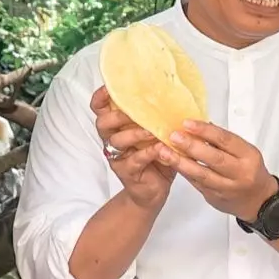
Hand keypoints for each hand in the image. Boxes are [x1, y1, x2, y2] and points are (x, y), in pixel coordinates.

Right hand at [91, 86, 173, 210]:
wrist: (155, 190)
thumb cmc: (157, 157)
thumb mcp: (159, 132)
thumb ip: (160, 116)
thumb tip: (177, 94)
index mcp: (118, 126)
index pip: (101, 108)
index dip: (101, 97)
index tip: (110, 88)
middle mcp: (113, 139)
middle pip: (103, 123)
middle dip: (118, 115)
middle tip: (135, 112)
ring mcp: (118, 157)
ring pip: (117, 141)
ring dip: (134, 133)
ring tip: (152, 132)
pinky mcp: (127, 172)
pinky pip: (134, 160)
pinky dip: (148, 153)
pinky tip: (161, 149)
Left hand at [158, 120, 275, 220]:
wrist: (259, 201)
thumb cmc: (250, 171)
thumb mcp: (245, 152)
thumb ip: (224, 141)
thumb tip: (201, 125)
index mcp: (249, 156)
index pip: (226, 140)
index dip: (205, 131)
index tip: (188, 123)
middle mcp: (240, 173)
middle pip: (214, 158)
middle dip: (192, 146)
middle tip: (174, 136)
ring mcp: (227, 187)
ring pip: (202, 174)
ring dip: (182, 162)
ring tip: (166, 151)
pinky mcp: (215, 197)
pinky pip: (197, 183)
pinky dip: (184, 172)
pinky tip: (173, 163)